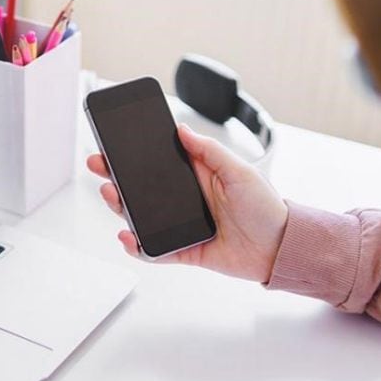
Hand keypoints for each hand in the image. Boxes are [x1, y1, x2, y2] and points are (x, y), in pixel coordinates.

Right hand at [86, 123, 288, 282]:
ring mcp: (181, 225)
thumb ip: (209, 151)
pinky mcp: (183, 250)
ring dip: (121, 207)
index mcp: (197, 175)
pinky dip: (138, 247)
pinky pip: (154, 250)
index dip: (134, 154)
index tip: (113, 144)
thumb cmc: (267, 208)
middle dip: (116, 177)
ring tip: (112, 197)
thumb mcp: (240, 170)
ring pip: (141, 217)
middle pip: (141, 188)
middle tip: (99, 167)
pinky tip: (128, 236)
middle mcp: (185, 199)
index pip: (158, 162)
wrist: (280, 249)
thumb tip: (182, 130)